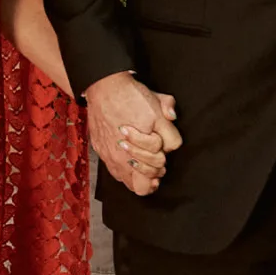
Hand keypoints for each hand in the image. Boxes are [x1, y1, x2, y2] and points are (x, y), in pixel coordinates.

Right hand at [85, 70, 181, 196]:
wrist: (104, 90)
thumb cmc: (130, 96)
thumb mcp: (156, 100)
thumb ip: (169, 111)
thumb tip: (172, 118)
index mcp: (148, 141)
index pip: (163, 158)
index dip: (165, 150)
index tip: (162, 146)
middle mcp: (130, 153)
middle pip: (152, 172)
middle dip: (157, 165)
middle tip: (156, 158)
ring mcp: (115, 157)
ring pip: (135, 184)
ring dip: (142, 176)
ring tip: (144, 166)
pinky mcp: (104, 155)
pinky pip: (119, 177)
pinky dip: (126, 173)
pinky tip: (129, 164)